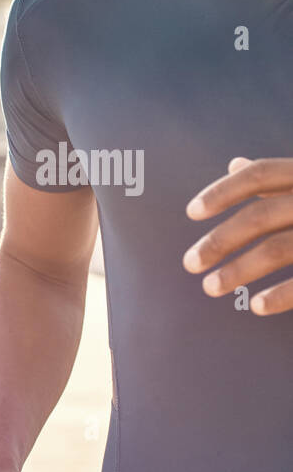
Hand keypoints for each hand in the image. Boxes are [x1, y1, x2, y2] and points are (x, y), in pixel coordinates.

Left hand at [183, 156, 292, 314]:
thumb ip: (277, 179)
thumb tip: (235, 164)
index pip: (261, 174)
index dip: (223, 191)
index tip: (191, 212)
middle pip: (261, 216)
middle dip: (219, 241)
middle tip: (189, 263)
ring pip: (277, 249)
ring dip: (238, 270)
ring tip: (210, 287)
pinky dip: (281, 295)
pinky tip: (256, 306)